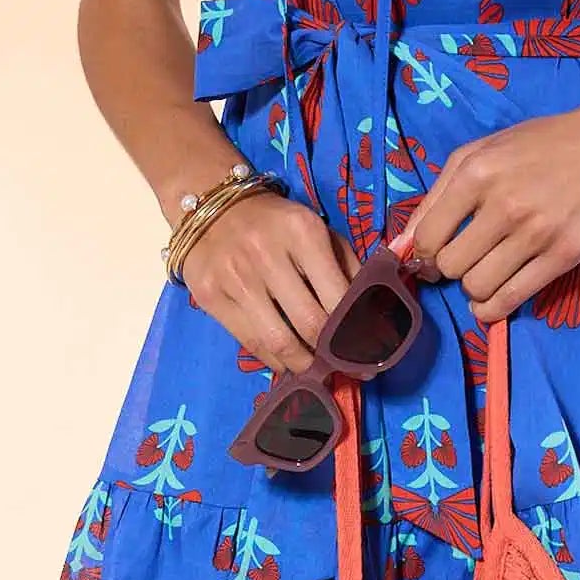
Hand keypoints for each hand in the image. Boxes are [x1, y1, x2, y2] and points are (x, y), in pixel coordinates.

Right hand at [179, 191, 360, 374]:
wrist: (212, 208)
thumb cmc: (277, 224)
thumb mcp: (318, 230)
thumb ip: (347, 267)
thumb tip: (370, 316)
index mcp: (303, 233)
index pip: (337, 297)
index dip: (354, 332)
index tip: (365, 352)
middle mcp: (267, 254)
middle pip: (310, 324)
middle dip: (331, 353)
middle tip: (343, 367)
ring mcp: (235, 277)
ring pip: (277, 342)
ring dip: (302, 365)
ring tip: (315, 370)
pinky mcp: (210, 296)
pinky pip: (249, 342)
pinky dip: (273, 360)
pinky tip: (286, 362)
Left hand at [404, 98, 579, 322]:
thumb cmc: (540, 145)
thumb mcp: (481, 151)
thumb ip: (438, 194)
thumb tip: (402, 245)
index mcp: (476, 173)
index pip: (427, 237)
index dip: (425, 253)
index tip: (436, 254)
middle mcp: (503, 203)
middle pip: (451, 267)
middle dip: (451, 270)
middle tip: (466, 259)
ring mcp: (536, 232)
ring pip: (478, 288)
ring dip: (474, 288)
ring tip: (486, 272)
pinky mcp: (563, 255)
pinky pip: (512, 299)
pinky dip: (493, 309)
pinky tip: (492, 301)